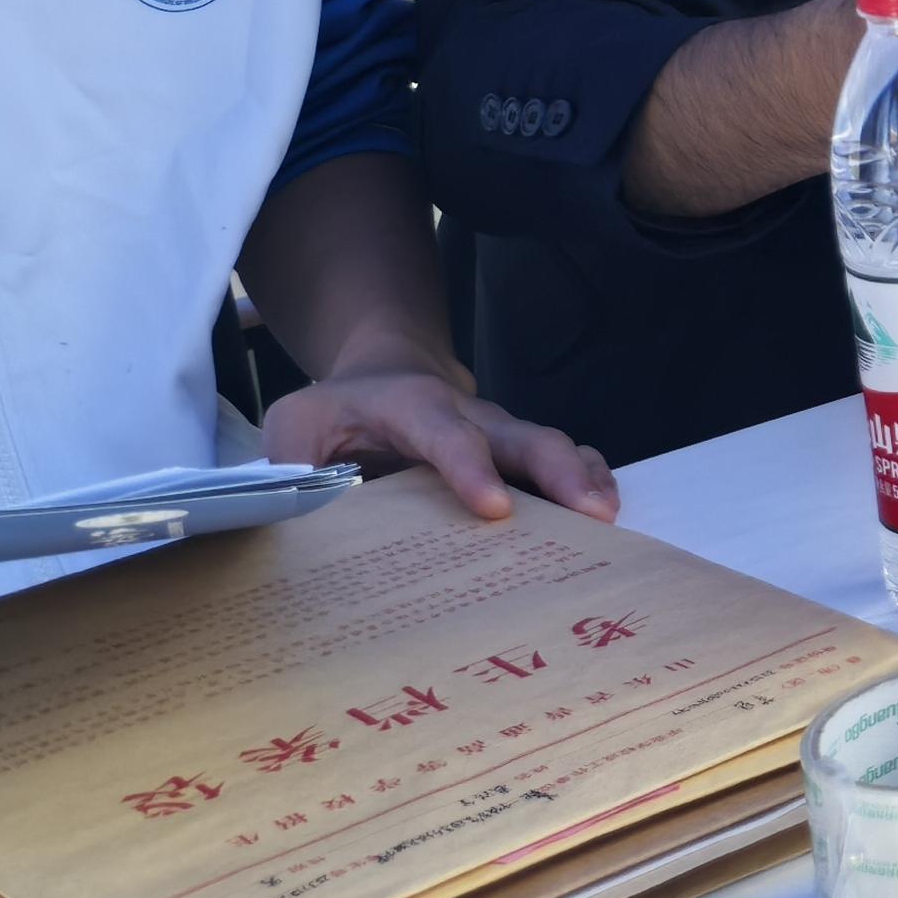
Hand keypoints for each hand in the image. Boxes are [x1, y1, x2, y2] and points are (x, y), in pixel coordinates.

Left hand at [264, 365, 618, 523]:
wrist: (389, 375)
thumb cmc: (340, 410)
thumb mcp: (296, 424)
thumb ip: (289, 466)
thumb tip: (288, 519)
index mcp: (416, 408)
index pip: (448, 436)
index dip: (473, 470)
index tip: (495, 509)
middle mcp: (474, 417)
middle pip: (528, 438)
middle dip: (562, 473)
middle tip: (592, 515)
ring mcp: (504, 436)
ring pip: (556, 449)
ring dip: (586, 481)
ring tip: (608, 523)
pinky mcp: (519, 456)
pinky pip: (565, 464)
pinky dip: (590, 484)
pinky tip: (603, 519)